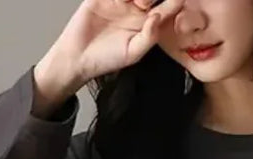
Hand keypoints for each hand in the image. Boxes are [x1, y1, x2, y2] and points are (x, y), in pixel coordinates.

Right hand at [35, 0, 185, 105]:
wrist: (78, 57)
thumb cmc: (106, 59)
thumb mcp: (133, 53)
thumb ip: (149, 37)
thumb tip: (158, 17)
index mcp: (148, 23)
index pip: (166, 8)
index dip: (174, 1)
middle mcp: (137, 9)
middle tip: (150, 1)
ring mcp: (121, 0)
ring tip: (141, 1)